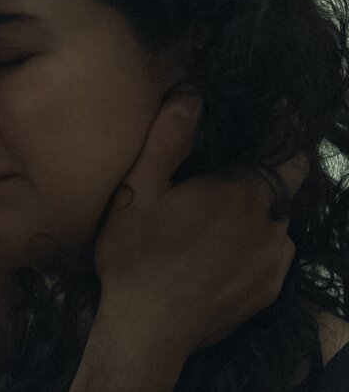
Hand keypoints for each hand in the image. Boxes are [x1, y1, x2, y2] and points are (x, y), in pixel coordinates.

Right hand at [94, 93, 305, 354]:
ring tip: (219, 224)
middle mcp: (269, 222)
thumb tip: (190, 95)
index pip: (287, 153)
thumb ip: (167, 139)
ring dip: (259, 217)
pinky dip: (257, 250)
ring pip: (278, 225)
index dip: (284, 137)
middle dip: (266, 178)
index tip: (277, 123)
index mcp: (241, 190)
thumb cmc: (137, 254)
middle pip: (284, 188)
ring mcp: (272, 261)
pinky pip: (273, 258)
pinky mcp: (267, 292)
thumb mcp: (138, 190)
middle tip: (226, 183)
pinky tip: (222, 256)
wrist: (147, 328)